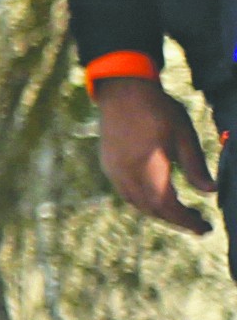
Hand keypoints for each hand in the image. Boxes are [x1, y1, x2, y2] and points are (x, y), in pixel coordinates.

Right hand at [98, 75, 214, 234]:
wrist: (123, 92)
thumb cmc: (158, 110)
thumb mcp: (184, 136)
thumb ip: (196, 167)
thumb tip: (210, 192)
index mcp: (148, 168)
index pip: (168, 206)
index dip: (187, 221)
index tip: (205, 228)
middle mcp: (127, 175)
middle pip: (152, 209)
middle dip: (176, 220)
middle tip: (199, 223)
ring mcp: (114, 171)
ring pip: (138, 204)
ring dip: (160, 212)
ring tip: (181, 212)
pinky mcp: (109, 166)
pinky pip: (127, 193)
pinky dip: (145, 201)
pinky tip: (157, 195)